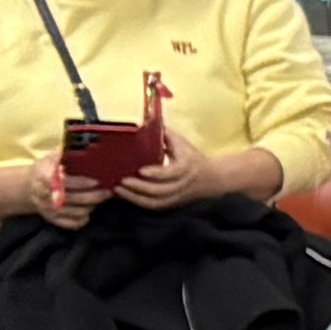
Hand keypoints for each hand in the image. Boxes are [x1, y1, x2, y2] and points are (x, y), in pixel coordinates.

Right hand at [0, 155, 102, 229]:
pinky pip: (72, 224)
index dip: (81, 183)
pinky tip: (89, 210)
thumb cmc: (46, 169)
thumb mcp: (51, 157)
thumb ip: (64, 152)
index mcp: (44, 177)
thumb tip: (81, 141)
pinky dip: (83, 219)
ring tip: (102, 198)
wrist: (29, 188)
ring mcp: (49, 210)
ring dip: (92, 206)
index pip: (64, 182)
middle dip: (94, 196)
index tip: (96, 181)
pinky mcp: (53, 220)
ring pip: (76, 212)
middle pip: (74, 199)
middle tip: (109, 191)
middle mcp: (45, 195)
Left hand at [114, 141, 276, 210]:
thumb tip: (145, 123)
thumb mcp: (182, 143)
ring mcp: (177, 196)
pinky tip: (124, 196)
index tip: (140, 170)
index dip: (156, 173)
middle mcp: (182, 184)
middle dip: (138, 187)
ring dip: (134, 198)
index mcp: (186, 167)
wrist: (213, 178)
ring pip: (155, 203)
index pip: (172, 173)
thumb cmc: (193, 157)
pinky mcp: (172, 204)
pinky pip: (153, 206)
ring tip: (117, 190)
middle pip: (159, 191)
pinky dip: (137, 202)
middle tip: (121, 181)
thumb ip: (165, 134)